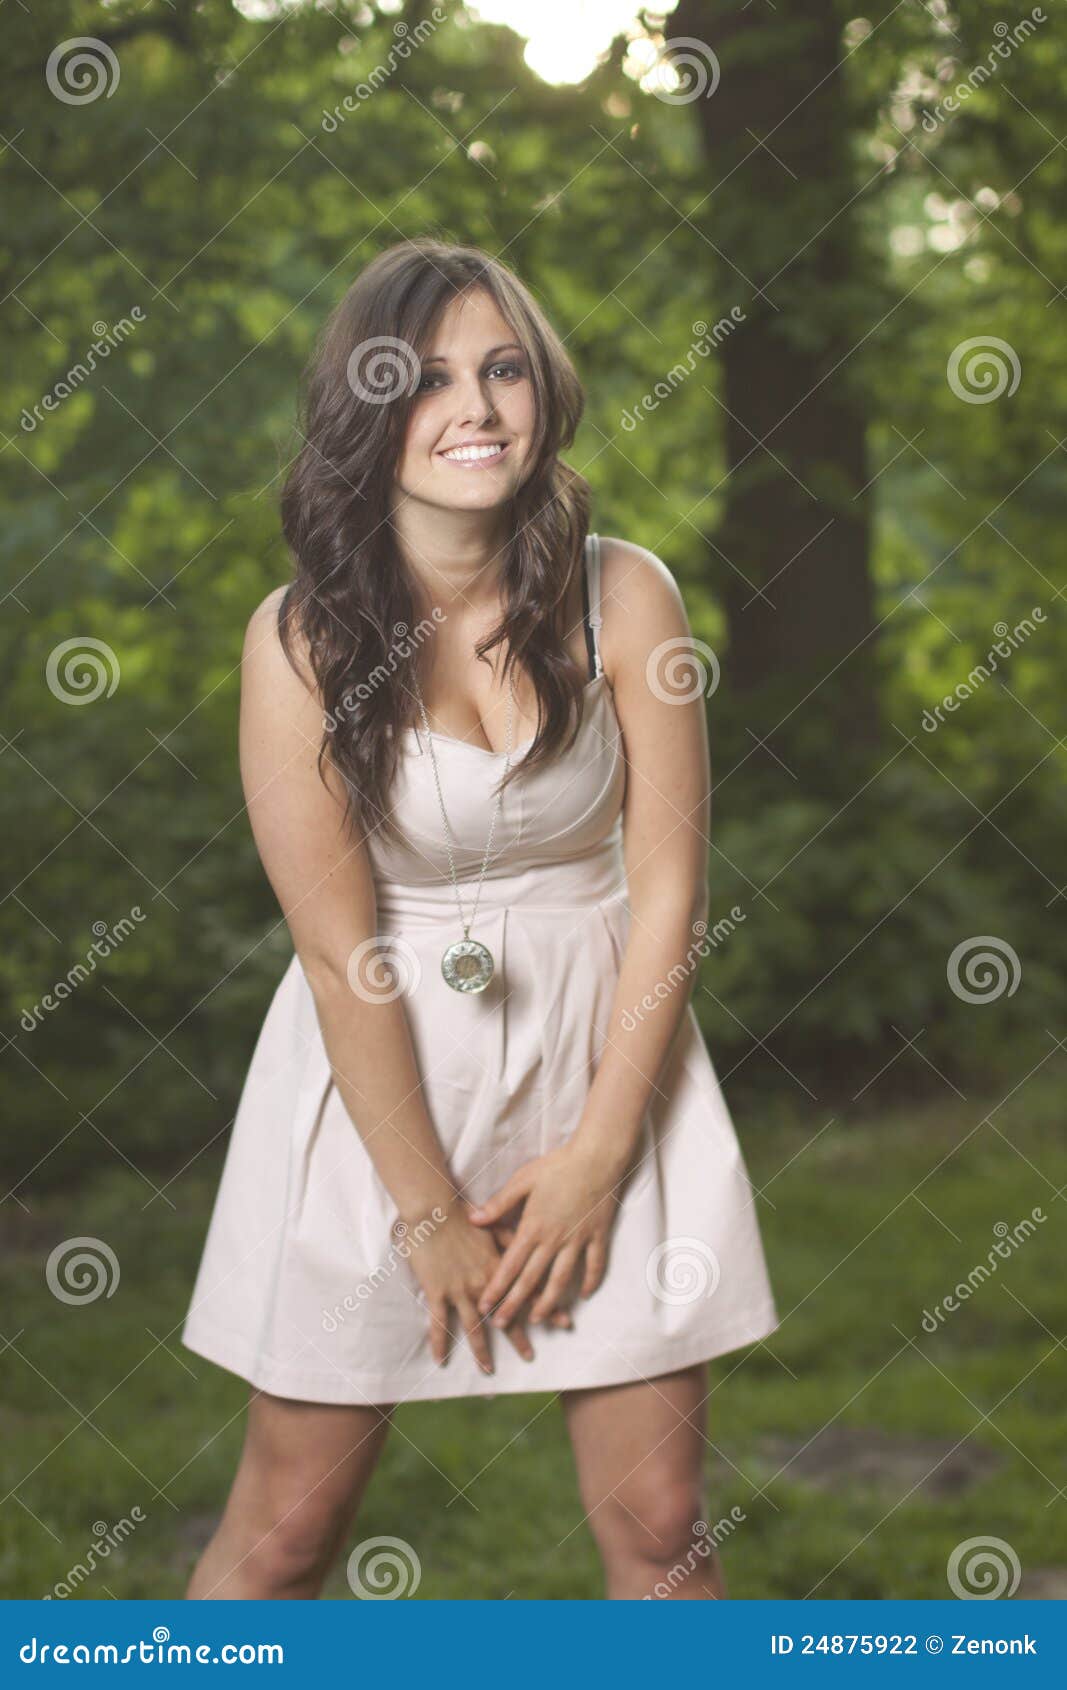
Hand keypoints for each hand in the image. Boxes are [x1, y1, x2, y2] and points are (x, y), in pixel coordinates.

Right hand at [403, 1199, 569, 1371]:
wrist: (432, 1208)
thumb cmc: (462, 1212)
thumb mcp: (495, 1224)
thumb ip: (513, 1239)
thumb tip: (534, 1244)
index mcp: (500, 1267)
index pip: (529, 1292)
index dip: (548, 1308)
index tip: (565, 1323)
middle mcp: (483, 1283)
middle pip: (505, 1316)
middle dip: (519, 1338)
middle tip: (530, 1356)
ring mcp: (460, 1290)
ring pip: (473, 1327)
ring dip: (481, 1351)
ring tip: (487, 1369)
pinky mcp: (437, 1291)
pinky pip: (438, 1322)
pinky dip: (438, 1342)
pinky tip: (440, 1360)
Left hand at [467, 1142, 620, 1328]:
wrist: (596, 1157)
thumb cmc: (558, 1165)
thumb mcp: (523, 1179)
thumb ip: (499, 1203)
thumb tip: (473, 1219)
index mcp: (534, 1226)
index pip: (511, 1264)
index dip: (496, 1287)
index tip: (484, 1306)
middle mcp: (555, 1239)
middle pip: (532, 1279)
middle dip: (515, 1304)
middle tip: (502, 1324)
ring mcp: (578, 1240)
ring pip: (562, 1279)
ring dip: (549, 1302)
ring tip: (539, 1319)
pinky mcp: (597, 1235)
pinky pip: (594, 1264)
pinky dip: (590, 1281)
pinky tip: (583, 1295)